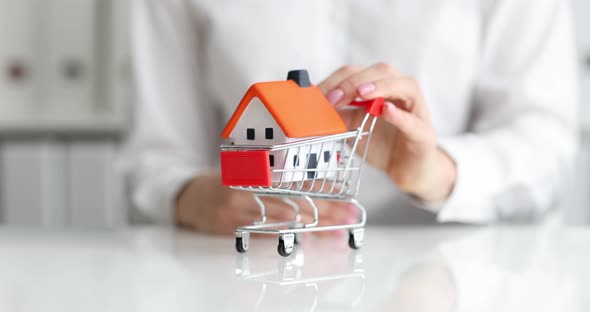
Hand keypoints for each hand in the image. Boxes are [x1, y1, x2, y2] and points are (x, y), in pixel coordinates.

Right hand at [175, 171, 355, 234]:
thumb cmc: (226, 182)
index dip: (325, 191)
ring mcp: (237, 209)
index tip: (347, 199)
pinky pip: (261, 235)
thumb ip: (279, 178)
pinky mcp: (228, 227)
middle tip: (348, 219)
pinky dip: (284, 239)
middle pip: (293, 201)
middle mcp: (247, 187)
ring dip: (311, 229)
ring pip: (281, 220)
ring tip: (335, 234)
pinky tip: (303, 243)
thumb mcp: (250, 170)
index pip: (297, 180)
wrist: (190, 196)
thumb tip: (323, 189)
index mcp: (256, 169)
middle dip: (325, 212)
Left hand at [318, 63, 456, 201]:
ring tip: (362, 93)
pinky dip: (399, 116)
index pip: (360, 72)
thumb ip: (339, 115)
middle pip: (382, 71)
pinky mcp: (424, 134)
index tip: (319, 94)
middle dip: (355, 81)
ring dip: (381, 86)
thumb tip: (314, 107)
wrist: (406, 171)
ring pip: (406, 86)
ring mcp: (417, 111)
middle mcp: (402, 93)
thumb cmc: (382, 145)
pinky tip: (386, 111)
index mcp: (383, 87)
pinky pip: (413, 121)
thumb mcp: (354, 128)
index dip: (338, 79)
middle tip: (335, 97)